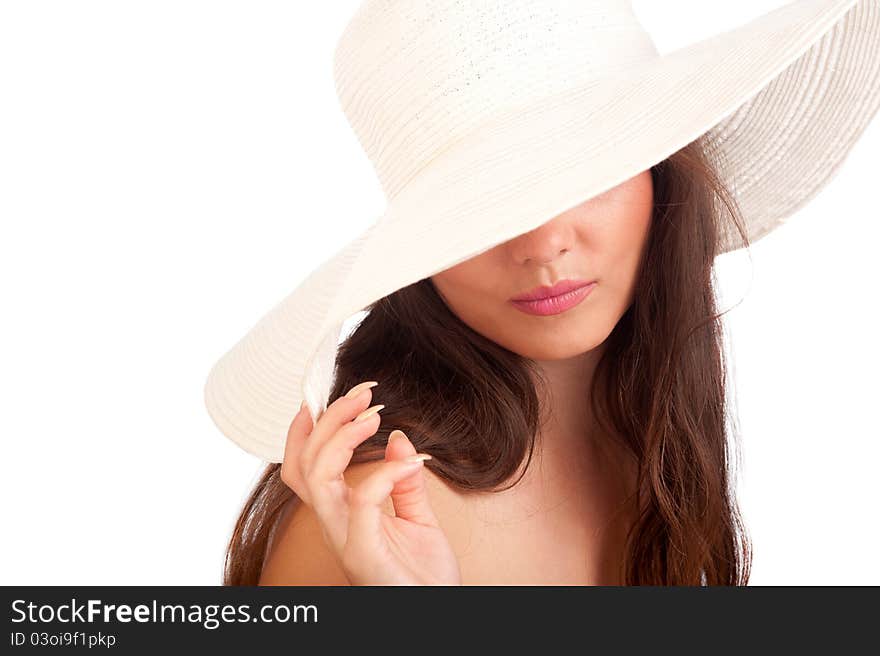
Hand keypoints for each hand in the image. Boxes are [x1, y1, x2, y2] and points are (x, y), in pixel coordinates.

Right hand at [280, 381, 461, 585]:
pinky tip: (412, 461)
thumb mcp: (418, 520)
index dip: (303, 431)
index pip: (304, 467)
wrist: (437, 614)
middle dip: (328, 420)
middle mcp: (335, 523)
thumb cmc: (424, 578)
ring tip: (374, 416)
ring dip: (343, 437)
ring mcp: (345, 538)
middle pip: (306, 463)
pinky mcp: (363, 552)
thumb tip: (398, 439)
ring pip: (318, 477)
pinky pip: (362, 502)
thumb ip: (404, 482)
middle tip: (363, 394)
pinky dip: (384, 473)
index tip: (322, 396)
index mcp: (342, 514)